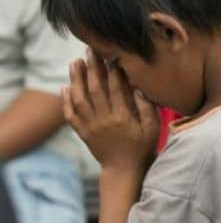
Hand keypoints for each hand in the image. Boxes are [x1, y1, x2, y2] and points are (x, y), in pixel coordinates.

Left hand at [62, 49, 158, 171]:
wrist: (124, 170)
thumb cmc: (142, 148)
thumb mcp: (153, 129)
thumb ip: (147, 108)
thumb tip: (138, 87)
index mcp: (122, 118)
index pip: (116, 89)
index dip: (113, 71)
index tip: (112, 55)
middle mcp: (104, 120)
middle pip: (94, 90)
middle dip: (92, 69)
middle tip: (89, 51)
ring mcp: (91, 127)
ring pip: (79, 99)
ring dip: (75, 80)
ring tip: (74, 63)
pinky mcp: (83, 133)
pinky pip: (71, 115)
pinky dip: (66, 101)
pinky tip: (65, 87)